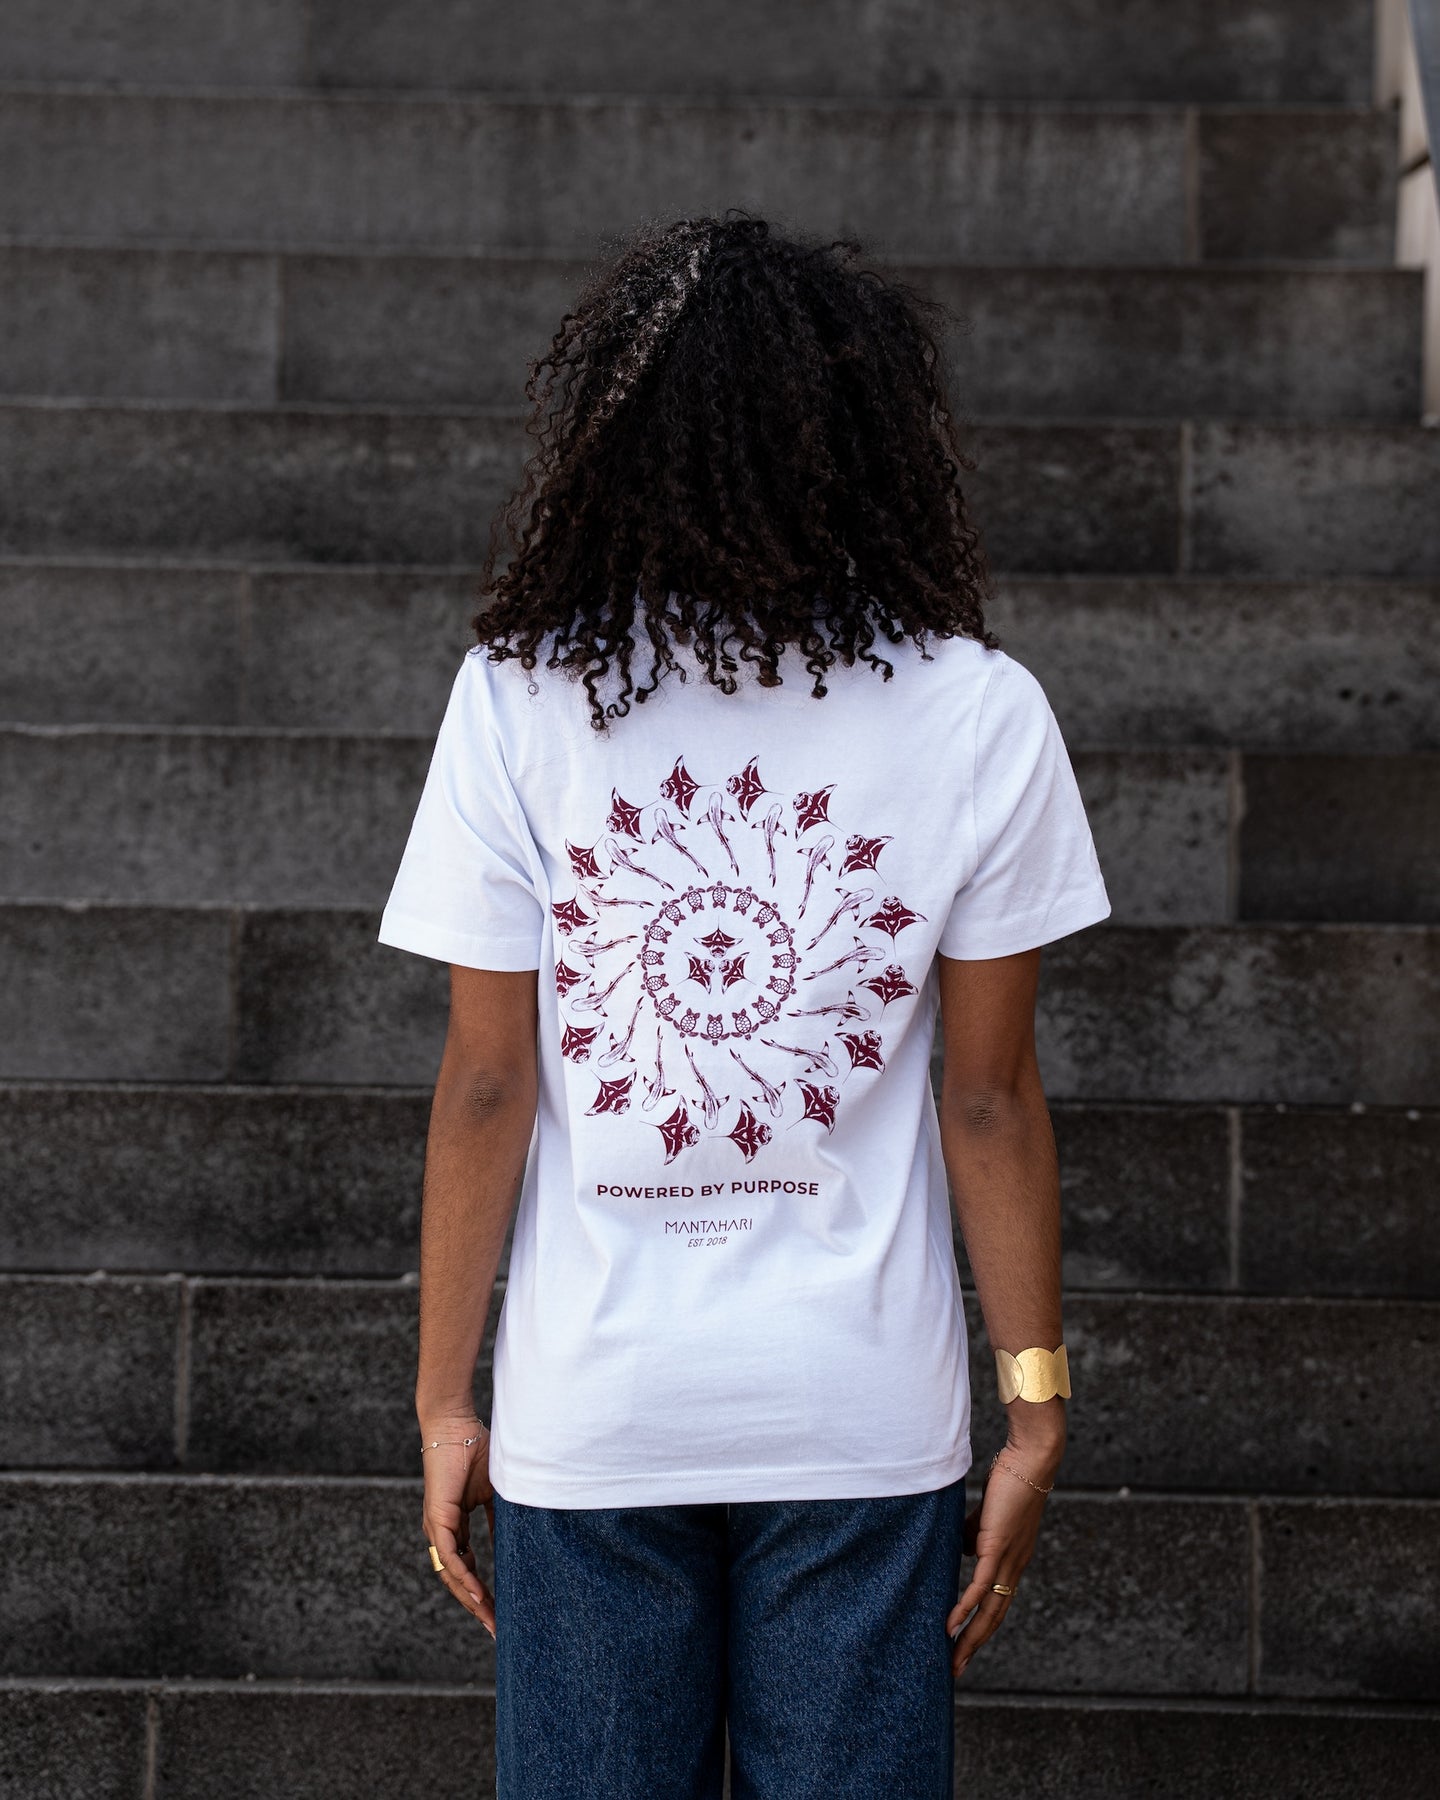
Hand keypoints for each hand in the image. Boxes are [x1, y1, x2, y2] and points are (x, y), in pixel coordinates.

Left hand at [420, 1415, 497, 1637]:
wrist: (456, 1426)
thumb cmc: (475, 1450)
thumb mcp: (495, 1492)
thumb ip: (500, 1518)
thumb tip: (516, 1544)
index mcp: (455, 1527)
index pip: (468, 1568)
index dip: (482, 1592)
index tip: (499, 1613)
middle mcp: (442, 1533)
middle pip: (458, 1580)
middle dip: (477, 1606)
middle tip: (496, 1630)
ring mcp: (438, 1528)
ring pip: (452, 1575)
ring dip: (470, 1599)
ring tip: (489, 1619)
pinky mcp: (438, 1519)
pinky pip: (450, 1556)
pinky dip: (463, 1577)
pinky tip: (476, 1594)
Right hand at [946, 1448, 1053, 1678]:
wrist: (1030, 1461)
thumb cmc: (1010, 1481)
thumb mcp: (986, 1515)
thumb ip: (974, 1535)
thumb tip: (961, 1552)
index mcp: (1013, 1561)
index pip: (997, 1604)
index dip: (981, 1628)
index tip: (964, 1647)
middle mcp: (1014, 1568)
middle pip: (995, 1618)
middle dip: (974, 1646)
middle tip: (955, 1669)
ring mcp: (1008, 1560)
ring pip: (990, 1610)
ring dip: (970, 1638)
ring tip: (953, 1660)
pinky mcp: (998, 1548)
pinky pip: (980, 1587)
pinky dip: (965, 1608)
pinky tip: (951, 1625)